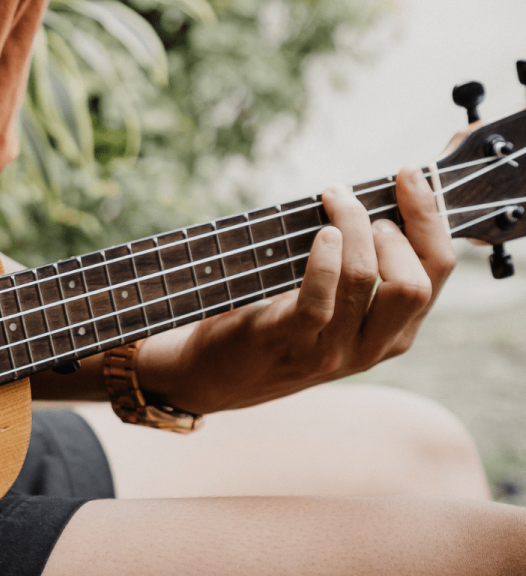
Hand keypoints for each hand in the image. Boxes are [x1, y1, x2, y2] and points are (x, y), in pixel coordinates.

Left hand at [139, 166, 455, 412]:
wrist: (216, 373)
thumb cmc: (276, 324)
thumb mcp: (335, 307)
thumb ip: (363, 271)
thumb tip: (375, 200)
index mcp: (393, 333)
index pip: (436, 272)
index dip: (430, 218)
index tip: (409, 177)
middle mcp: (371, 347)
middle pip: (414, 283)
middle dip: (394, 226)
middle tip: (356, 203)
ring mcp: (332, 351)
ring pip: (366, 279)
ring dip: (352, 227)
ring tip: (333, 203)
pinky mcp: (291, 342)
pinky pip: (320, 298)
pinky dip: (324, 259)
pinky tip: (321, 234)